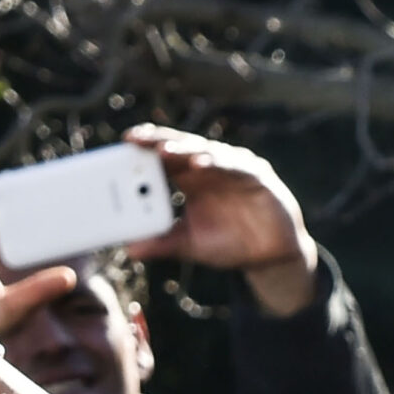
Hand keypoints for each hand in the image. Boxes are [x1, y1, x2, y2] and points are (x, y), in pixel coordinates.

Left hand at [122, 125, 317, 316]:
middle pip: (181, 147)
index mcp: (191, 179)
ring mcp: (234, 168)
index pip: (166, 157)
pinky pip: (236, 166)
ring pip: (206, 151)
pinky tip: (200, 164)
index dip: (146, 147)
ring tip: (162, 150)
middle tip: (135, 138)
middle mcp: (211, 167)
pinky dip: (218, 163)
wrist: (269, 255)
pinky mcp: (257, 176)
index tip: (124, 143)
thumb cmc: (229, 243)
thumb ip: (162, 243)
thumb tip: (129, 248)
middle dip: (158, 141)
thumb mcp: (190, 245)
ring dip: (184, 149)